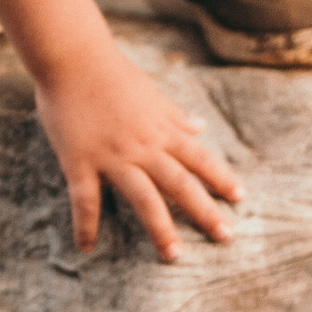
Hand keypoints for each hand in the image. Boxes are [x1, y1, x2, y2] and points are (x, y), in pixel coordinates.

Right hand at [35, 42, 245, 261]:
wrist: (72, 56)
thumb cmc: (111, 73)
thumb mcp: (151, 93)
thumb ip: (174, 116)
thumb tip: (201, 126)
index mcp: (161, 130)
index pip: (200, 158)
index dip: (221, 178)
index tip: (239, 198)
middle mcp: (143, 146)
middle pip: (181, 184)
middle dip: (205, 211)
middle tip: (226, 236)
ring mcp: (112, 156)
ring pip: (143, 198)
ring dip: (161, 228)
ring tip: (174, 255)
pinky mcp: (80, 162)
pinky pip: (85, 200)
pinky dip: (86, 225)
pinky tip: (88, 247)